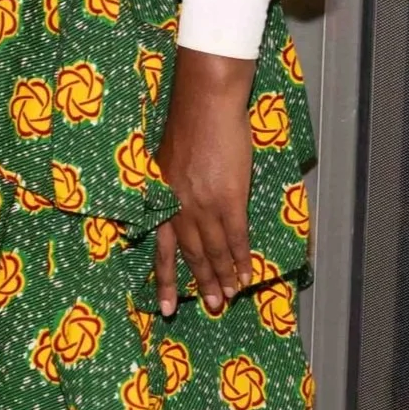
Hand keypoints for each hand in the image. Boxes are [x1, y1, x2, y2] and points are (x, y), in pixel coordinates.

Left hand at [153, 48, 256, 317]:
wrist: (206, 102)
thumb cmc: (188, 123)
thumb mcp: (169, 160)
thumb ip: (173, 186)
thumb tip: (181, 206)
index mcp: (161, 196)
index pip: (161, 244)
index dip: (165, 277)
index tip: (166, 305)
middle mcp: (178, 205)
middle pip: (190, 253)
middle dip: (199, 283)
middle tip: (209, 307)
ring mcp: (204, 203)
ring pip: (213, 250)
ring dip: (223, 277)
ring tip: (229, 298)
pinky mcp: (229, 197)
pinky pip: (235, 237)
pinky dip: (241, 259)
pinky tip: (247, 274)